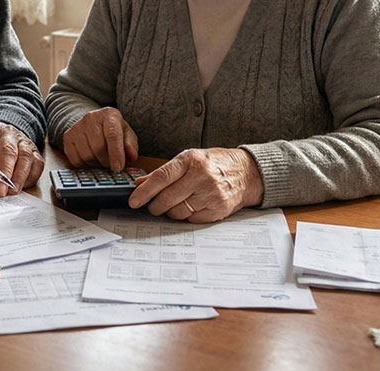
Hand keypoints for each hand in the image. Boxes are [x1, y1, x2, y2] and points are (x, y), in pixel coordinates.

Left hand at [0, 120, 41, 195]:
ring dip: (18, 177)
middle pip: (9, 151)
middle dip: (4, 173)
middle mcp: (9, 134)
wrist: (4, 135)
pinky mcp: (35, 152)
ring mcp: (24, 142)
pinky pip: (37, 165)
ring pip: (25, 157)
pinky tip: (21, 186)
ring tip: (11, 191)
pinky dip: (30, 177)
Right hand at [62, 107, 137, 170]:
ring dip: (96, 164)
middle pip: (98, 147)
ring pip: (86, 155)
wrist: (93, 123)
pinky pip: (75, 159)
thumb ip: (131, 145)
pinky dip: (84, 165)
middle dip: (106, 161)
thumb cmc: (112, 131)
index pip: (112, 135)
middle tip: (110, 164)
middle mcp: (90, 118)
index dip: (116, 153)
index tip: (118, 168)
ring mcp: (76, 127)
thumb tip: (130, 154)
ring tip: (101, 160)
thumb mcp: (126, 135)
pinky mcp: (67, 137)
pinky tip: (91, 159)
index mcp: (109, 114)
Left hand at [128, 148, 263, 222]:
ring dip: (170, 212)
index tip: (134, 201)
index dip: (145, 191)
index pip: (162, 177)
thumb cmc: (214, 164)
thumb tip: (140, 184)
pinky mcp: (218, 209)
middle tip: (152, 206)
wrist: (246, 173)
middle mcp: (201, 176)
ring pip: (177, 212)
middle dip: (154, 206)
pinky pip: (191, 220)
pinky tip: (190, 207)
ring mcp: (211, 194)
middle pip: (167, 198)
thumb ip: (164, 172)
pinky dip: (185, 216)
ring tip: (174, 204)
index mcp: (191, 160)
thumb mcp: (189, 159)